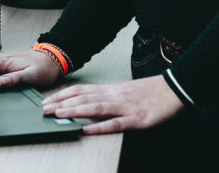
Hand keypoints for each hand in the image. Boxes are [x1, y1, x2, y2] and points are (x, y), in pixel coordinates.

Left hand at [42, 75, 182, 134]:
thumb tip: (86, 104)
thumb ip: (106, 97)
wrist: (174, 89)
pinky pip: (116, 124)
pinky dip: (100, 127)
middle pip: (83, 99)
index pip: (80, 91)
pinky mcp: (137, 120)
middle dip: (62, 104)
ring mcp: (125, 108)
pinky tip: (88, 130)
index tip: (46, 100)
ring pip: (95, 108)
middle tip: (44, 110)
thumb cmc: (149, 92)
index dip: (62, 95)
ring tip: (59, 116)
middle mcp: (114, 96)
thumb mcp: (124, 92)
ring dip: (75, 112)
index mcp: (110, 90)